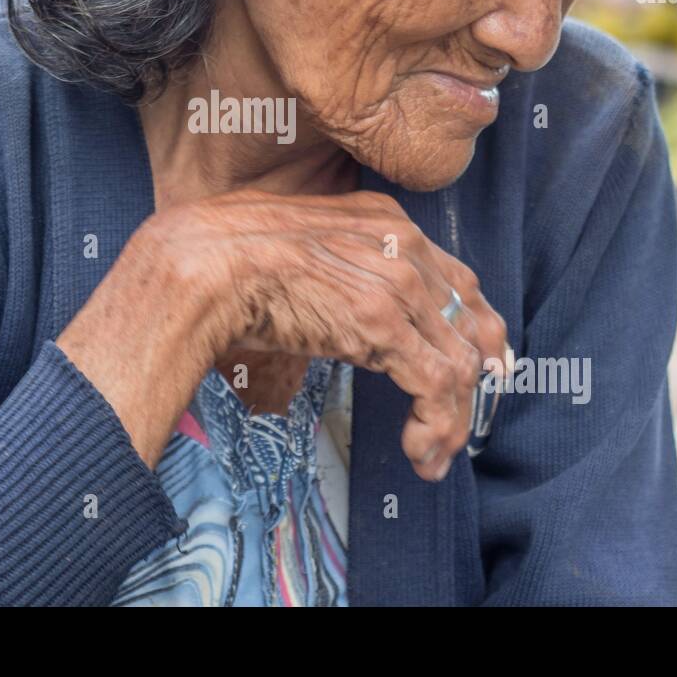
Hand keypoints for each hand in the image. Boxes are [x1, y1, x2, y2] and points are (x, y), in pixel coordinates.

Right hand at [62, 189, 507, 479]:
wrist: (202, 265)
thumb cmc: (229, 260)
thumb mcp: (303, 252)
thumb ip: (340, 270)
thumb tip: (348, 313)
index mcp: (385, 221)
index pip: (458, 283)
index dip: (473, 333)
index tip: (474, 372)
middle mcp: (402, 244)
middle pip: (470, 322)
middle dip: (473, 383)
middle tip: (457, 424)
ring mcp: (395, 282)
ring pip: (459, 361)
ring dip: (452, 420)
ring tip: (432, 455)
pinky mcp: (382, 324)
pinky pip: (435, 385)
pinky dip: (437, 426)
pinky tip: (419, 452)